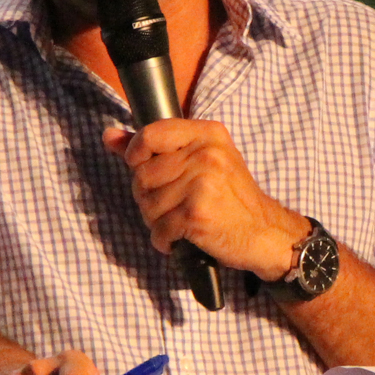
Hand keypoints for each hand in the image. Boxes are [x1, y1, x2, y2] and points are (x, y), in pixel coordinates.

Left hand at [102, 120, 306, 278]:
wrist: (266, 233)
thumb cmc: (231, 198)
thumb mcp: (202, 161)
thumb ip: (154, 147)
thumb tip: (108, 136)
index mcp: (208, 134)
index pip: (150, 134)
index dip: (136, 154)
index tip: (142, 167)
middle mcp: (206, 154)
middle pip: (142, 174)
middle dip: (148, 196)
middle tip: (171, 205)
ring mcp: (202, 184)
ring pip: (147, 204)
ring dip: (156, 221)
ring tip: (179, 222)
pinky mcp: (196, 214)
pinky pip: (158, 229)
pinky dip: (164, 241)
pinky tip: (180, 239)